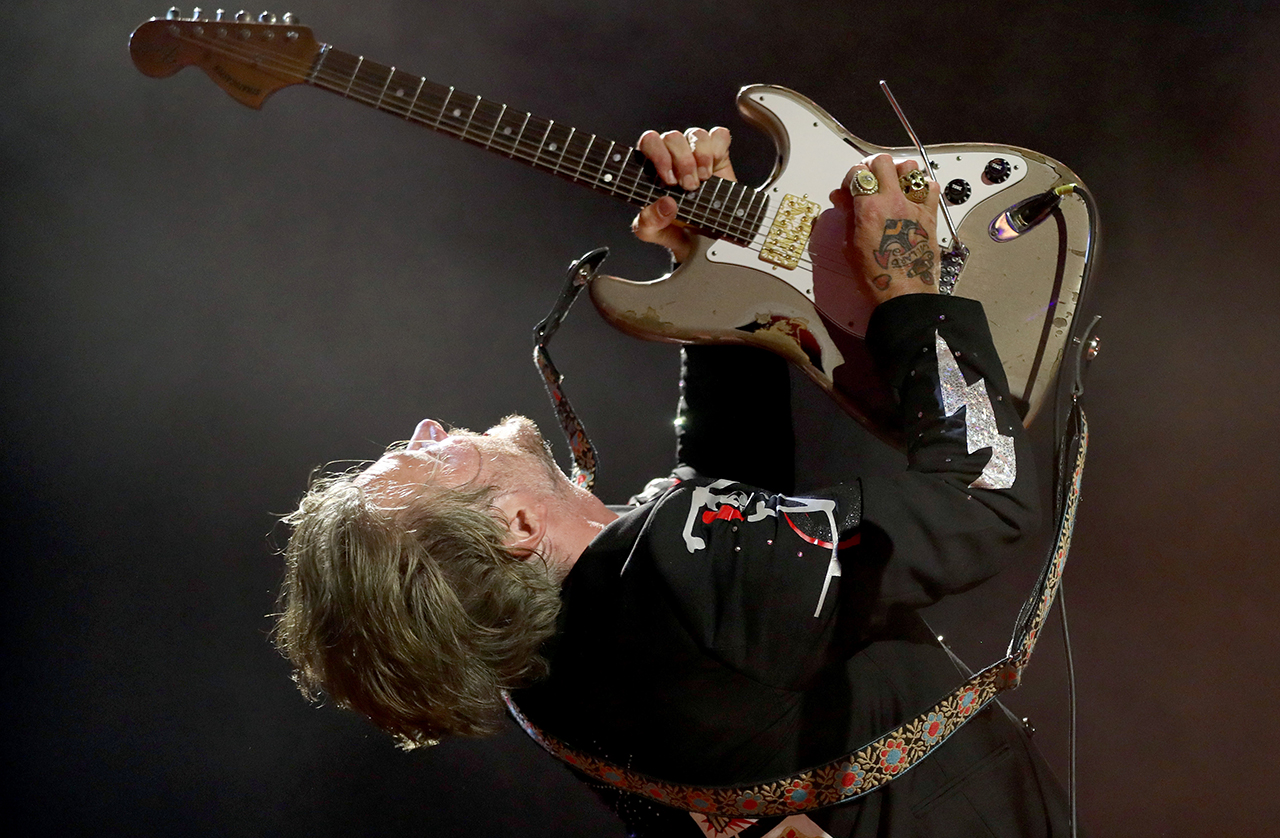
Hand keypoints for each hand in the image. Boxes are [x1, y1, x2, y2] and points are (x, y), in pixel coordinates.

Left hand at [631, 127, 734, 262]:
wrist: (705, 239)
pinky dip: (718, 148)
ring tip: (703, 180)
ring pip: (696, 134)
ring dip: (701, 157)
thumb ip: (649, 221)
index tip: (669, 180)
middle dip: (683, 161)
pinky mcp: (718, 153)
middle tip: (689, 186)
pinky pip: (719, 135)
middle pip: (673, 137)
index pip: (649, 142)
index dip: (659, 155)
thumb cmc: (674, 230)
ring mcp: (695, 151)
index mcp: (651, 167)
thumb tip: (666, 204)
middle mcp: (671, 154)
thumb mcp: (653, 232)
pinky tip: (715, 167)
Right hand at [833, 154, 940, 303]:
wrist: (905, 293)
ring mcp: (914, 206)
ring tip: (892, 184)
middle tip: (868, 179)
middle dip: (872, 166)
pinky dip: (920, 186)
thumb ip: (847, 216)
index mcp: (870, 209)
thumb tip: (843, 199)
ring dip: (898, 171)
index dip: (850, 177)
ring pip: (910, 167)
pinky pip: (930, 186)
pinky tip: (912, 196)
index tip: (849, 189)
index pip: (857, 173)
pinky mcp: (930, 215)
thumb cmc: (878, 277)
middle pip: (883, 161)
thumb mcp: (851, 246)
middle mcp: (893, 202)